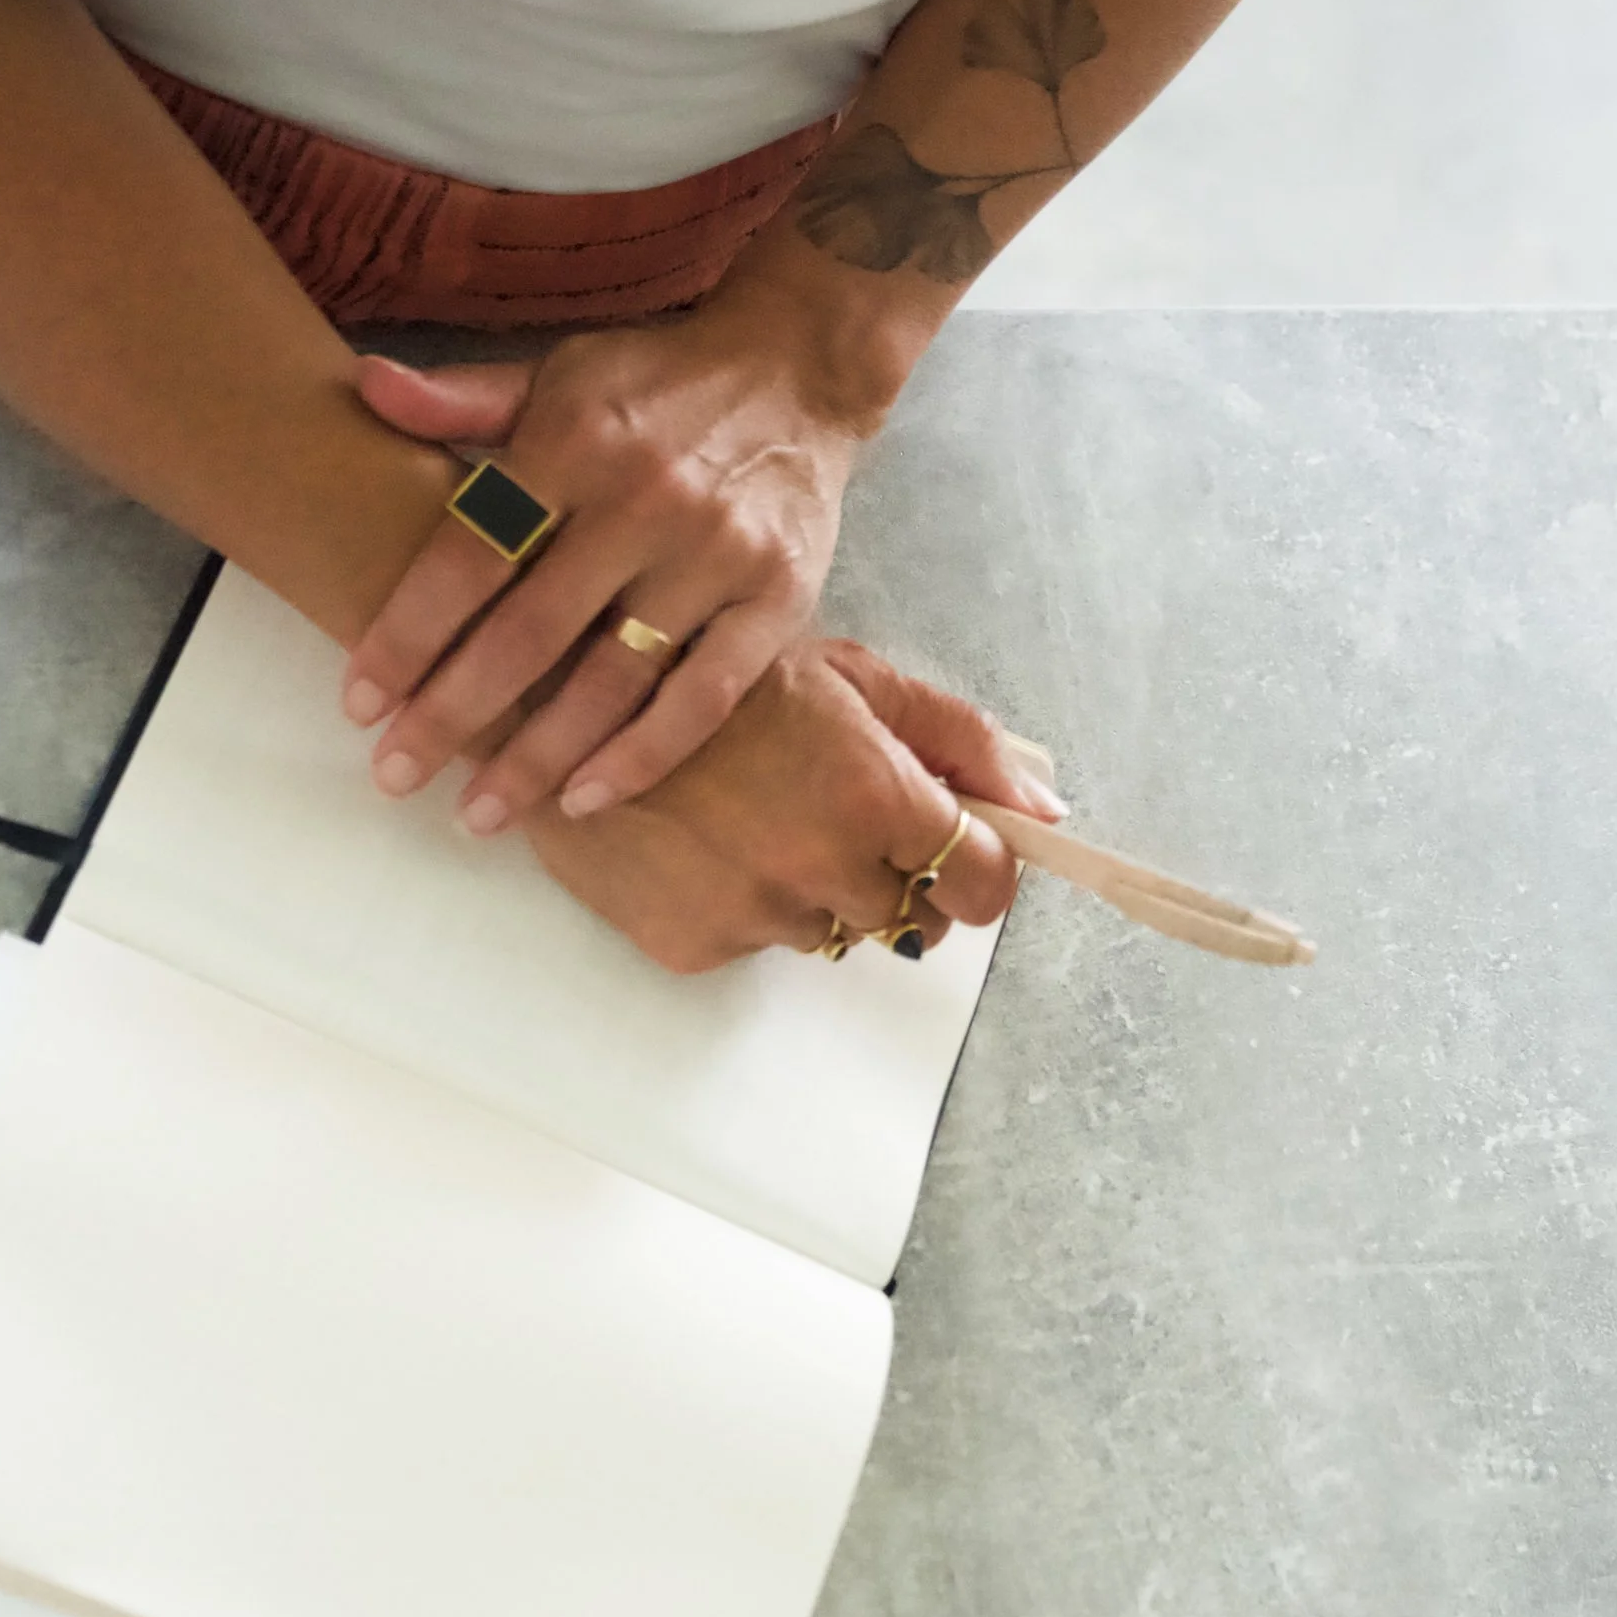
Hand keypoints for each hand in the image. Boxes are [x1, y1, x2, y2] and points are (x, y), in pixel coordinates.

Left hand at [339, 292, 879, 836]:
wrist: (799, 369)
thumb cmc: (658, 383)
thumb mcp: (559, 369)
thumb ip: (464, 395)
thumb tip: (368, 388)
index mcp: (575, 441)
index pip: (471, 554)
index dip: (409, 636)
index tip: (361, 703)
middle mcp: (645, 501)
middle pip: (529, 634)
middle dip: (453, 716)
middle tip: (396, 777)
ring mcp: (716, 556)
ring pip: (612, 681)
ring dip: (539, 758)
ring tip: (481, 814)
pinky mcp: (777, 601)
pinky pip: (702, 698)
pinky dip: (642, 756)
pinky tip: (585, 799)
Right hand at [521, 638, 1066, 973]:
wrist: (571, 692)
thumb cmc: (722, 669)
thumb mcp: (854, 677)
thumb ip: (960, 742)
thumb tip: (1046, 810)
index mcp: (878, 794)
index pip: (982, 887)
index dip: (977, 872)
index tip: (956, 856)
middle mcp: (824, 867)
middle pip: (905, 915)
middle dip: (883, 870)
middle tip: (825, 808)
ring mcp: (755, 915)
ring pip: (826, 932)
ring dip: (810, 889)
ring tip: (752, 816)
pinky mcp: (692, 947)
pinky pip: (750, 945)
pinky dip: (738, 904)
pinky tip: (702, 841)